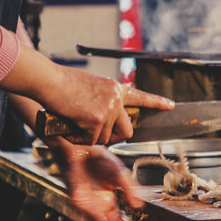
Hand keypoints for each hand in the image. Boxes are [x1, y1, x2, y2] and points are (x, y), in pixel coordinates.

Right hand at [0, 45, 174, 144]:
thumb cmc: (63, 83)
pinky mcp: (96, 119)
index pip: (141, 97)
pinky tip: (70, 126)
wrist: (49, 80)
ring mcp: (108, 109)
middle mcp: (116, 99)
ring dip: (90, 137)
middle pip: (127, 130)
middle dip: (114, 138)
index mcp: (116, 89)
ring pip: (105, 138)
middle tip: (98, 134)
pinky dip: (78, 138)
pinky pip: (90, 140)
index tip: (171, 105)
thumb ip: (104, 99)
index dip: (157, 102)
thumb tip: (106, 119)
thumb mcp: (92, 86)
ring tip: (75, 122)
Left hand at [48, 138, 142, 220]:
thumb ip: (130, 189)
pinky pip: (93, 218)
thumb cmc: (98, 159)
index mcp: (108, 199)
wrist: (83, 148)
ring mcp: (89, 205)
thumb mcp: (120, 174)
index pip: (119, 220)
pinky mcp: (81, 202)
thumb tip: (138, 205)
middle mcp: (99, 205)